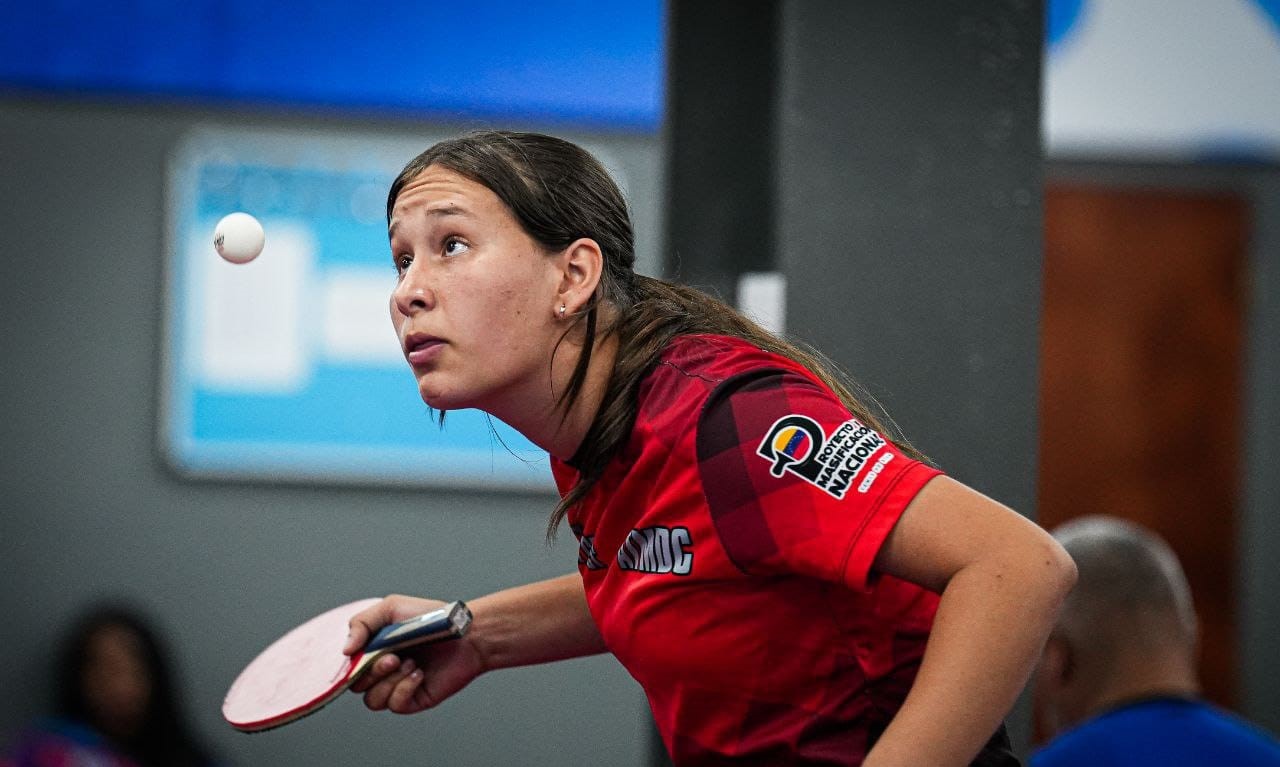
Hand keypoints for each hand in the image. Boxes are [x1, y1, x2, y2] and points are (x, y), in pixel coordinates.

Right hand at [344, 594, 485, 714]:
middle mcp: (383, 670)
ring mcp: (398, 685)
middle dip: (373, 672)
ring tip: (411, 663)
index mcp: (374, 650)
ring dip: (390, 682)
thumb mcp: (391, 608)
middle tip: (395, 657)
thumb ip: (361, 623)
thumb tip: (345, 650)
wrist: (465, 633)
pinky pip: (395, 705)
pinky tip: (419, 674)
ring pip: (372, 700)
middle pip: (357, 686)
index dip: (353, 665)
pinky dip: (404, 689)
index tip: (367, 652)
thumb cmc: (431, 618)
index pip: (349, 667)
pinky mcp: (414, 698)